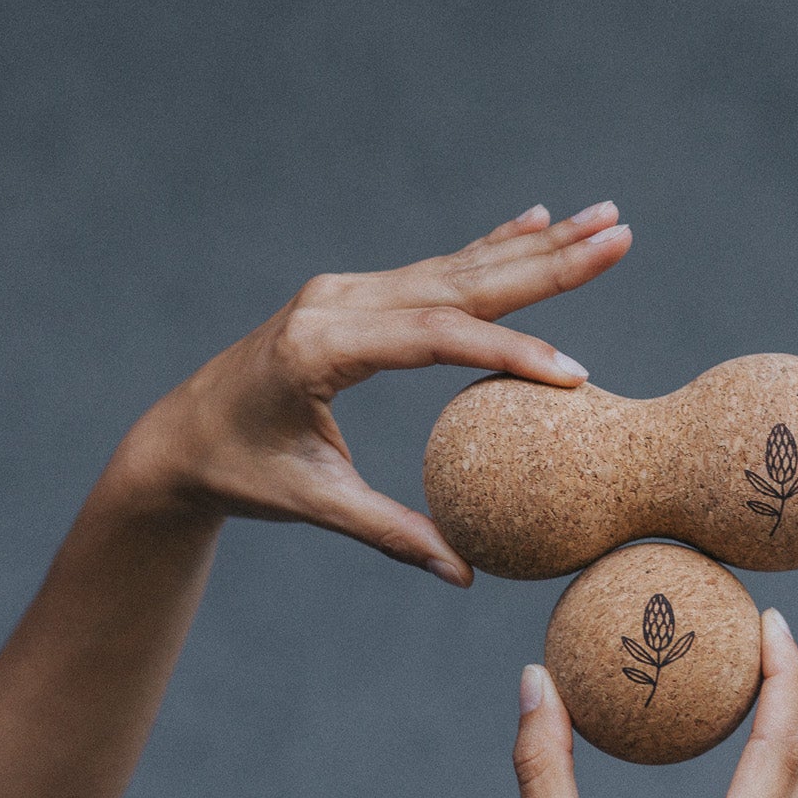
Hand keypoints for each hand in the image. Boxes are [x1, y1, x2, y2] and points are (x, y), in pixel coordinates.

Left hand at [115, 202, 631, 581]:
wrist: (177, 437)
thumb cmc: (240, 473)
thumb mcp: (314, 505)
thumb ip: (390, 533)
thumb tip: (462, 576)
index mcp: (320, 347)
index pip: (433, 340)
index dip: (506, 352)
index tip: (572, 370)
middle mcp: (336, 302)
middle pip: (459, 281)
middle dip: (548, 263)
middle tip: (619, 237)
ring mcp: (345, 291)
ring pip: (457, 267)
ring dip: (537, 247)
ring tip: (605, 222)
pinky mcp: (354, 295)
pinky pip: (436, 270)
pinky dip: (491, 247)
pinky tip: (538, 221)